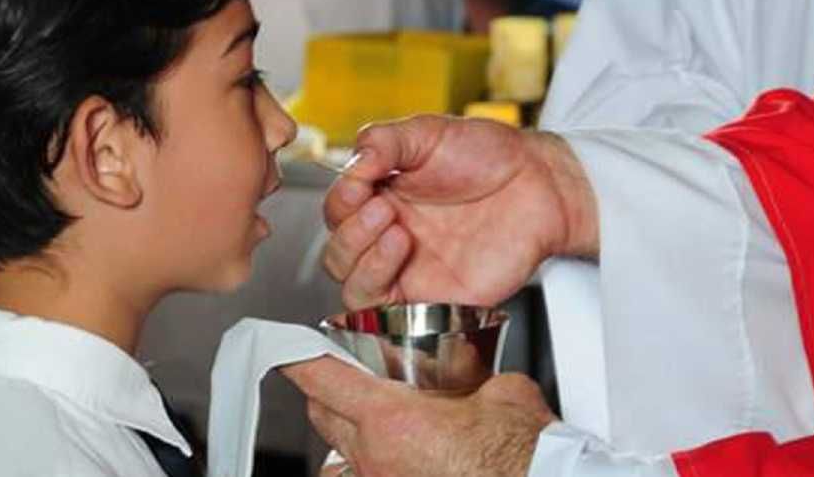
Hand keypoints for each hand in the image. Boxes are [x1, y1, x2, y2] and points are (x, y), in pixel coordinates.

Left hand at [285, 357, 555, 476]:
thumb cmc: (523, 456)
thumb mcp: (502, 393)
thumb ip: (478, 376)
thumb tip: (480, 377)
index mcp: (393, 419)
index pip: (321, 378)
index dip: (300, 358)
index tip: (291, 347)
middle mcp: (377, 458)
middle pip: (321, 415)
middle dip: (325, 392)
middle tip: (342, 376)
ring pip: (338, 456)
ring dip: (342, 436)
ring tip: (364, 425)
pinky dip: (362, 468)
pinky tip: (387, 460)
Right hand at [323, 116, 598, 309]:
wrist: (540, 182)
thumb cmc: (490, 156)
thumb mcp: (427, 131)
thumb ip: (382, 141)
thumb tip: (351, 162)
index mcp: (382, 199)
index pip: (337, 213)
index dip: (340, 201)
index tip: (361, 182)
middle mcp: (390, 238)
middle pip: (337, 256)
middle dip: (351, 233)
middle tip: (383, 207)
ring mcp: (412, 272)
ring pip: (355, 290)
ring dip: (363, 261)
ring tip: (396, 230)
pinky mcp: (436, 300)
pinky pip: (394, 318)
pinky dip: (386, 294)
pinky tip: (404, 254)